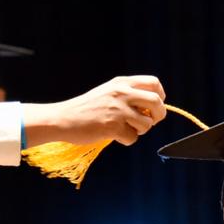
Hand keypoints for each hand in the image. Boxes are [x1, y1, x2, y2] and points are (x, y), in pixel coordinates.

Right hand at [23, 75, 165, 146]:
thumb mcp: (107, 92)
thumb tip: (152, 106)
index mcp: (121, 83)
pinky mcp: (113, 127)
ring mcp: (118, 110)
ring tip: (125, 129)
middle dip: (158, 115)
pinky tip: (114, 136)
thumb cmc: (86, 108)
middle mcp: (122, 93)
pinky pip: (133, 138)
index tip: (155, 105)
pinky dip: (126, 140)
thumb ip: (127, 94)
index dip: (160, 96)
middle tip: (150, 121)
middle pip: (156, 102)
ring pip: (147, 123)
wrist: (63, 118)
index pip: (153, 83)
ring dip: (140, 130)